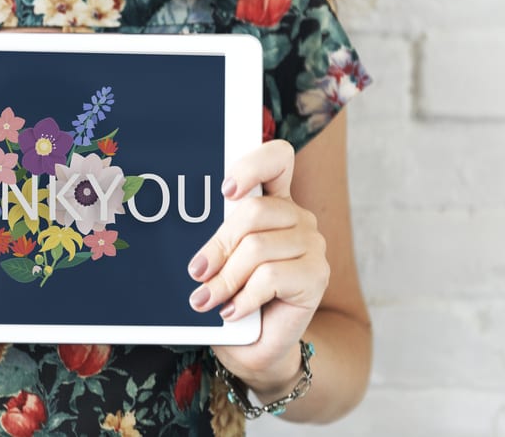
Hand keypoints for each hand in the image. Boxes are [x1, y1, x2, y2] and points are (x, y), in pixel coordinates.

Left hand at [186, 140, 329, 394]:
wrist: (256, 345)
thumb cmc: (234, 296)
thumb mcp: (220, 261)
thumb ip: (216, 238)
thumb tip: (188, 236)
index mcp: (273, 202)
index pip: (277, 158)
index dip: (252, 166)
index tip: (226, 190)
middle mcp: (296, 217)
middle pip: (253, 211)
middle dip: (218, 246)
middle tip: (197, 273)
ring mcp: (311, 244)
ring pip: (257, 248)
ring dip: (225, 279)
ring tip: (208, 299)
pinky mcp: (316, 274)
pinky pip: (270, 277)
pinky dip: (244, 297)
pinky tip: (234, 311)